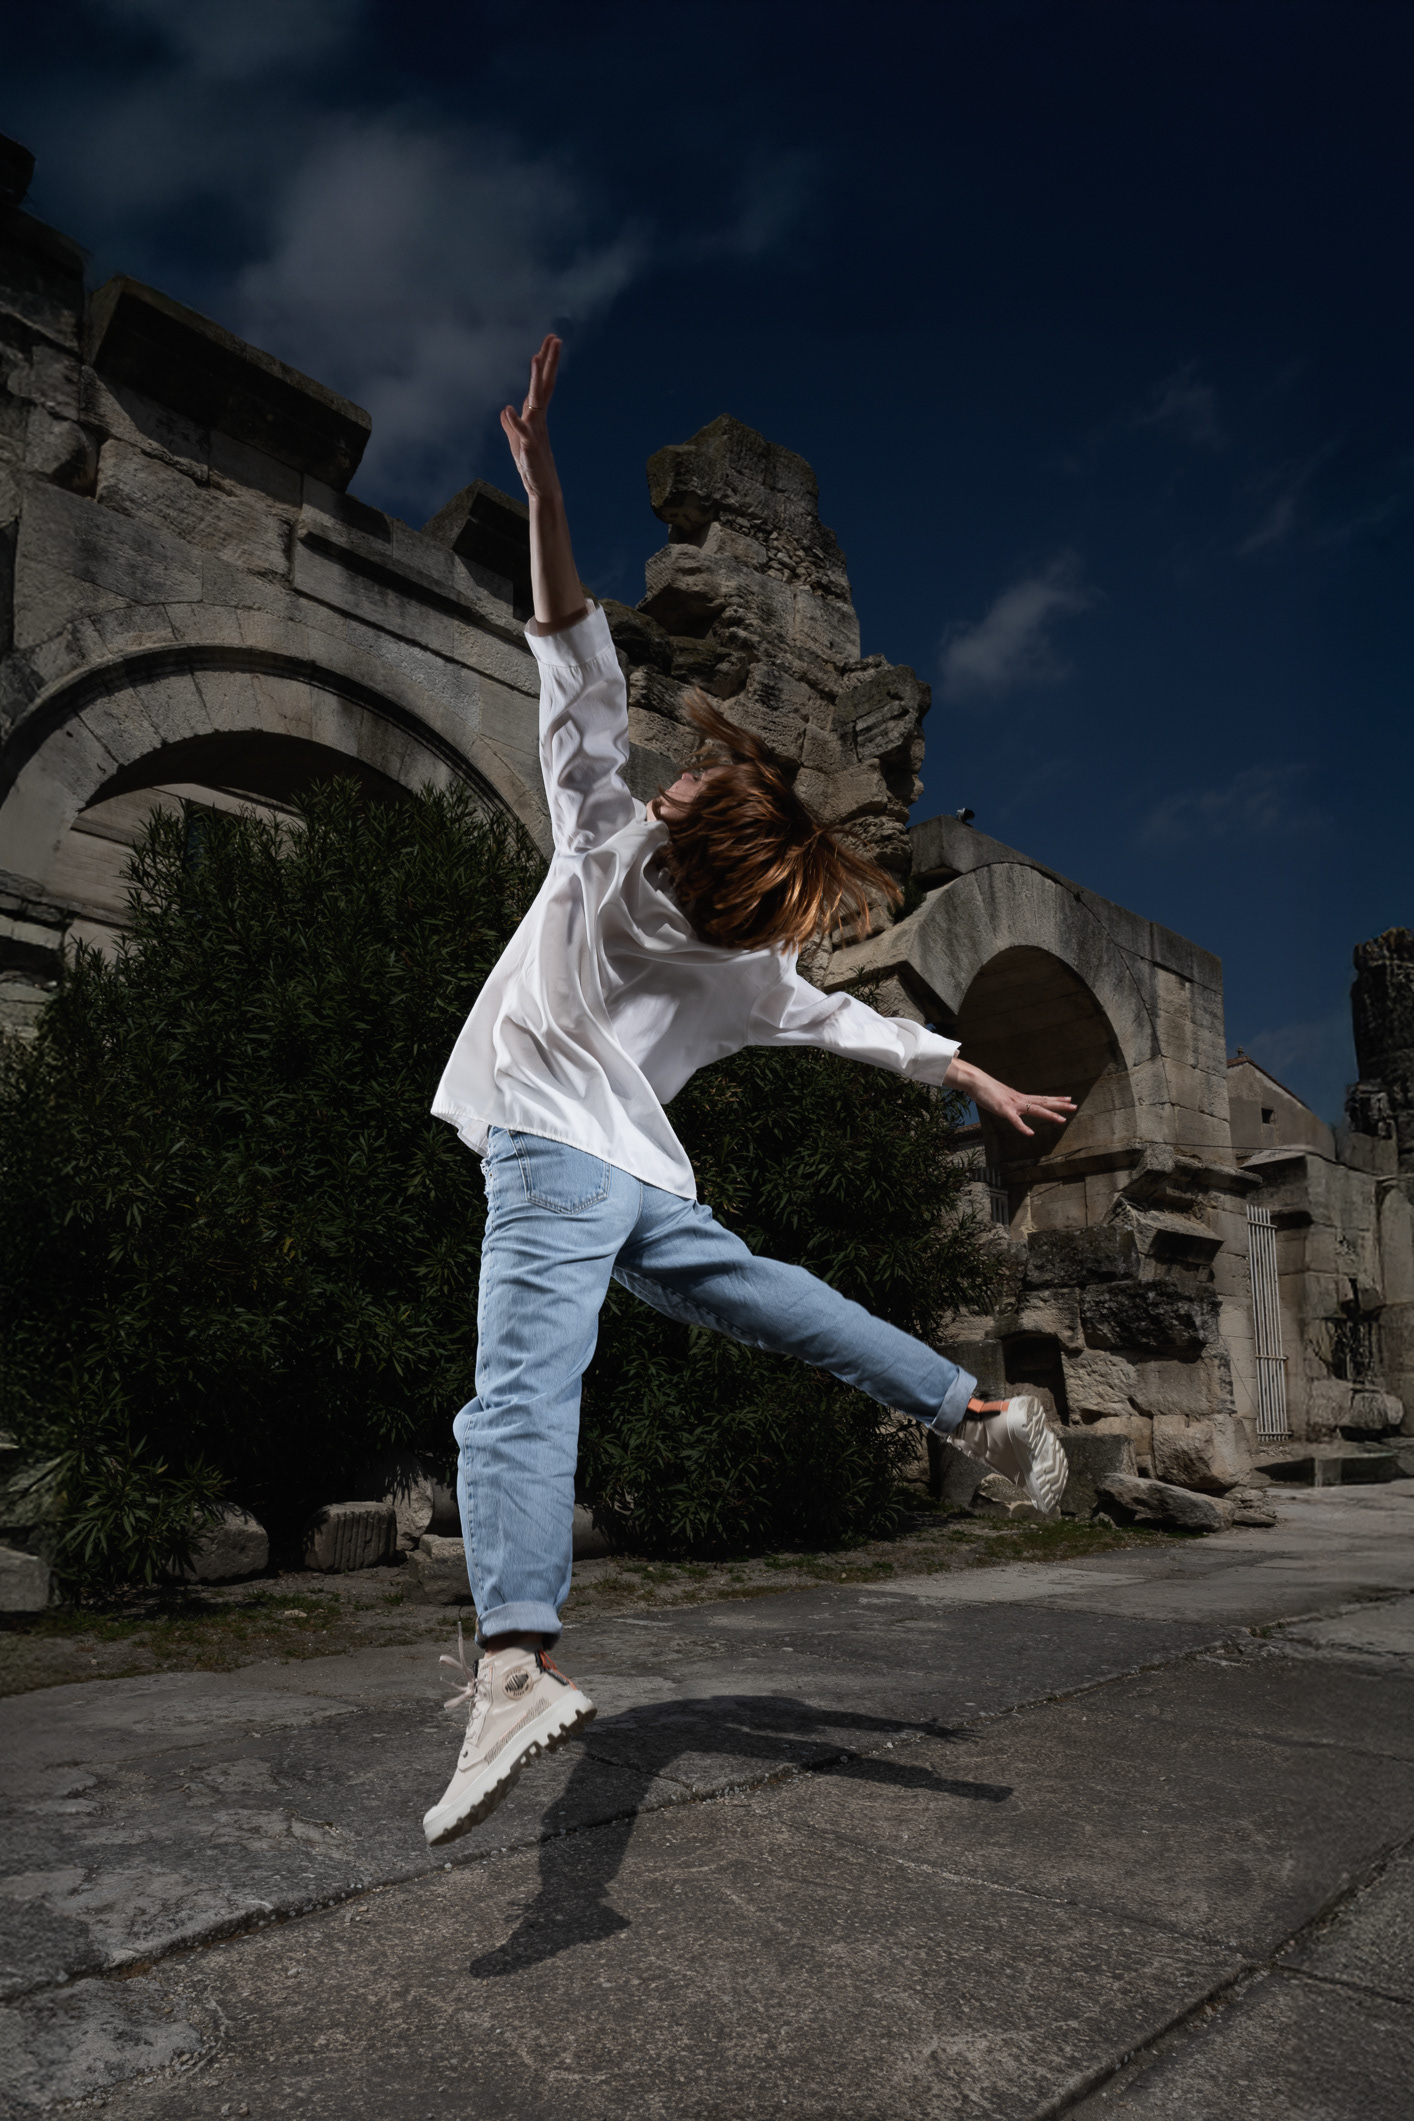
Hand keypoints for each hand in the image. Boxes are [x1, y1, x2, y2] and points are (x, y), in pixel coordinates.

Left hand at [501, 334, 561, 500]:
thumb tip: (505, 412)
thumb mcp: (517, 443)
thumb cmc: (531, 466)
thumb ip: (512, 426)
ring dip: (536, 380)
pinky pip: (522, 433)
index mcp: (536, 416)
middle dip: (548, 362)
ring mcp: (536, 432)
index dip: (544, 363)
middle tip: (555, 338)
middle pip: (544, 385)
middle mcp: (538, 419)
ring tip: (536, 358)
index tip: (548, 343)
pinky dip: (515, 422)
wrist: (542, 489)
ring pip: (536, 401)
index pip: (541, 385)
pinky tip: (508, 411)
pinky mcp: (530, 448)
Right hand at [944, 1057, 1076, 1138]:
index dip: (1056, 1099)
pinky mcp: (1004, 1110)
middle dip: (1060, 1105)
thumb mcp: (1001, 1098)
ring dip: (1049, 1115)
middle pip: (1044, 1102)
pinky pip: (1015, 1121)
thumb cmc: (986, 1089)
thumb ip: (1009, 1104)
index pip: (1042, 1098)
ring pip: (1035, 1110)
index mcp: (1020, 1098)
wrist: (976, 1082)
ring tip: (1062, 1120)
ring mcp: (1013, 1105)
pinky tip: (1030, 1133)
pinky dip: (1023, 1127)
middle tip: (1075, 1106)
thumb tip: (1012, 1108)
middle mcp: (1020, 1100)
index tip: (1069, 1099)